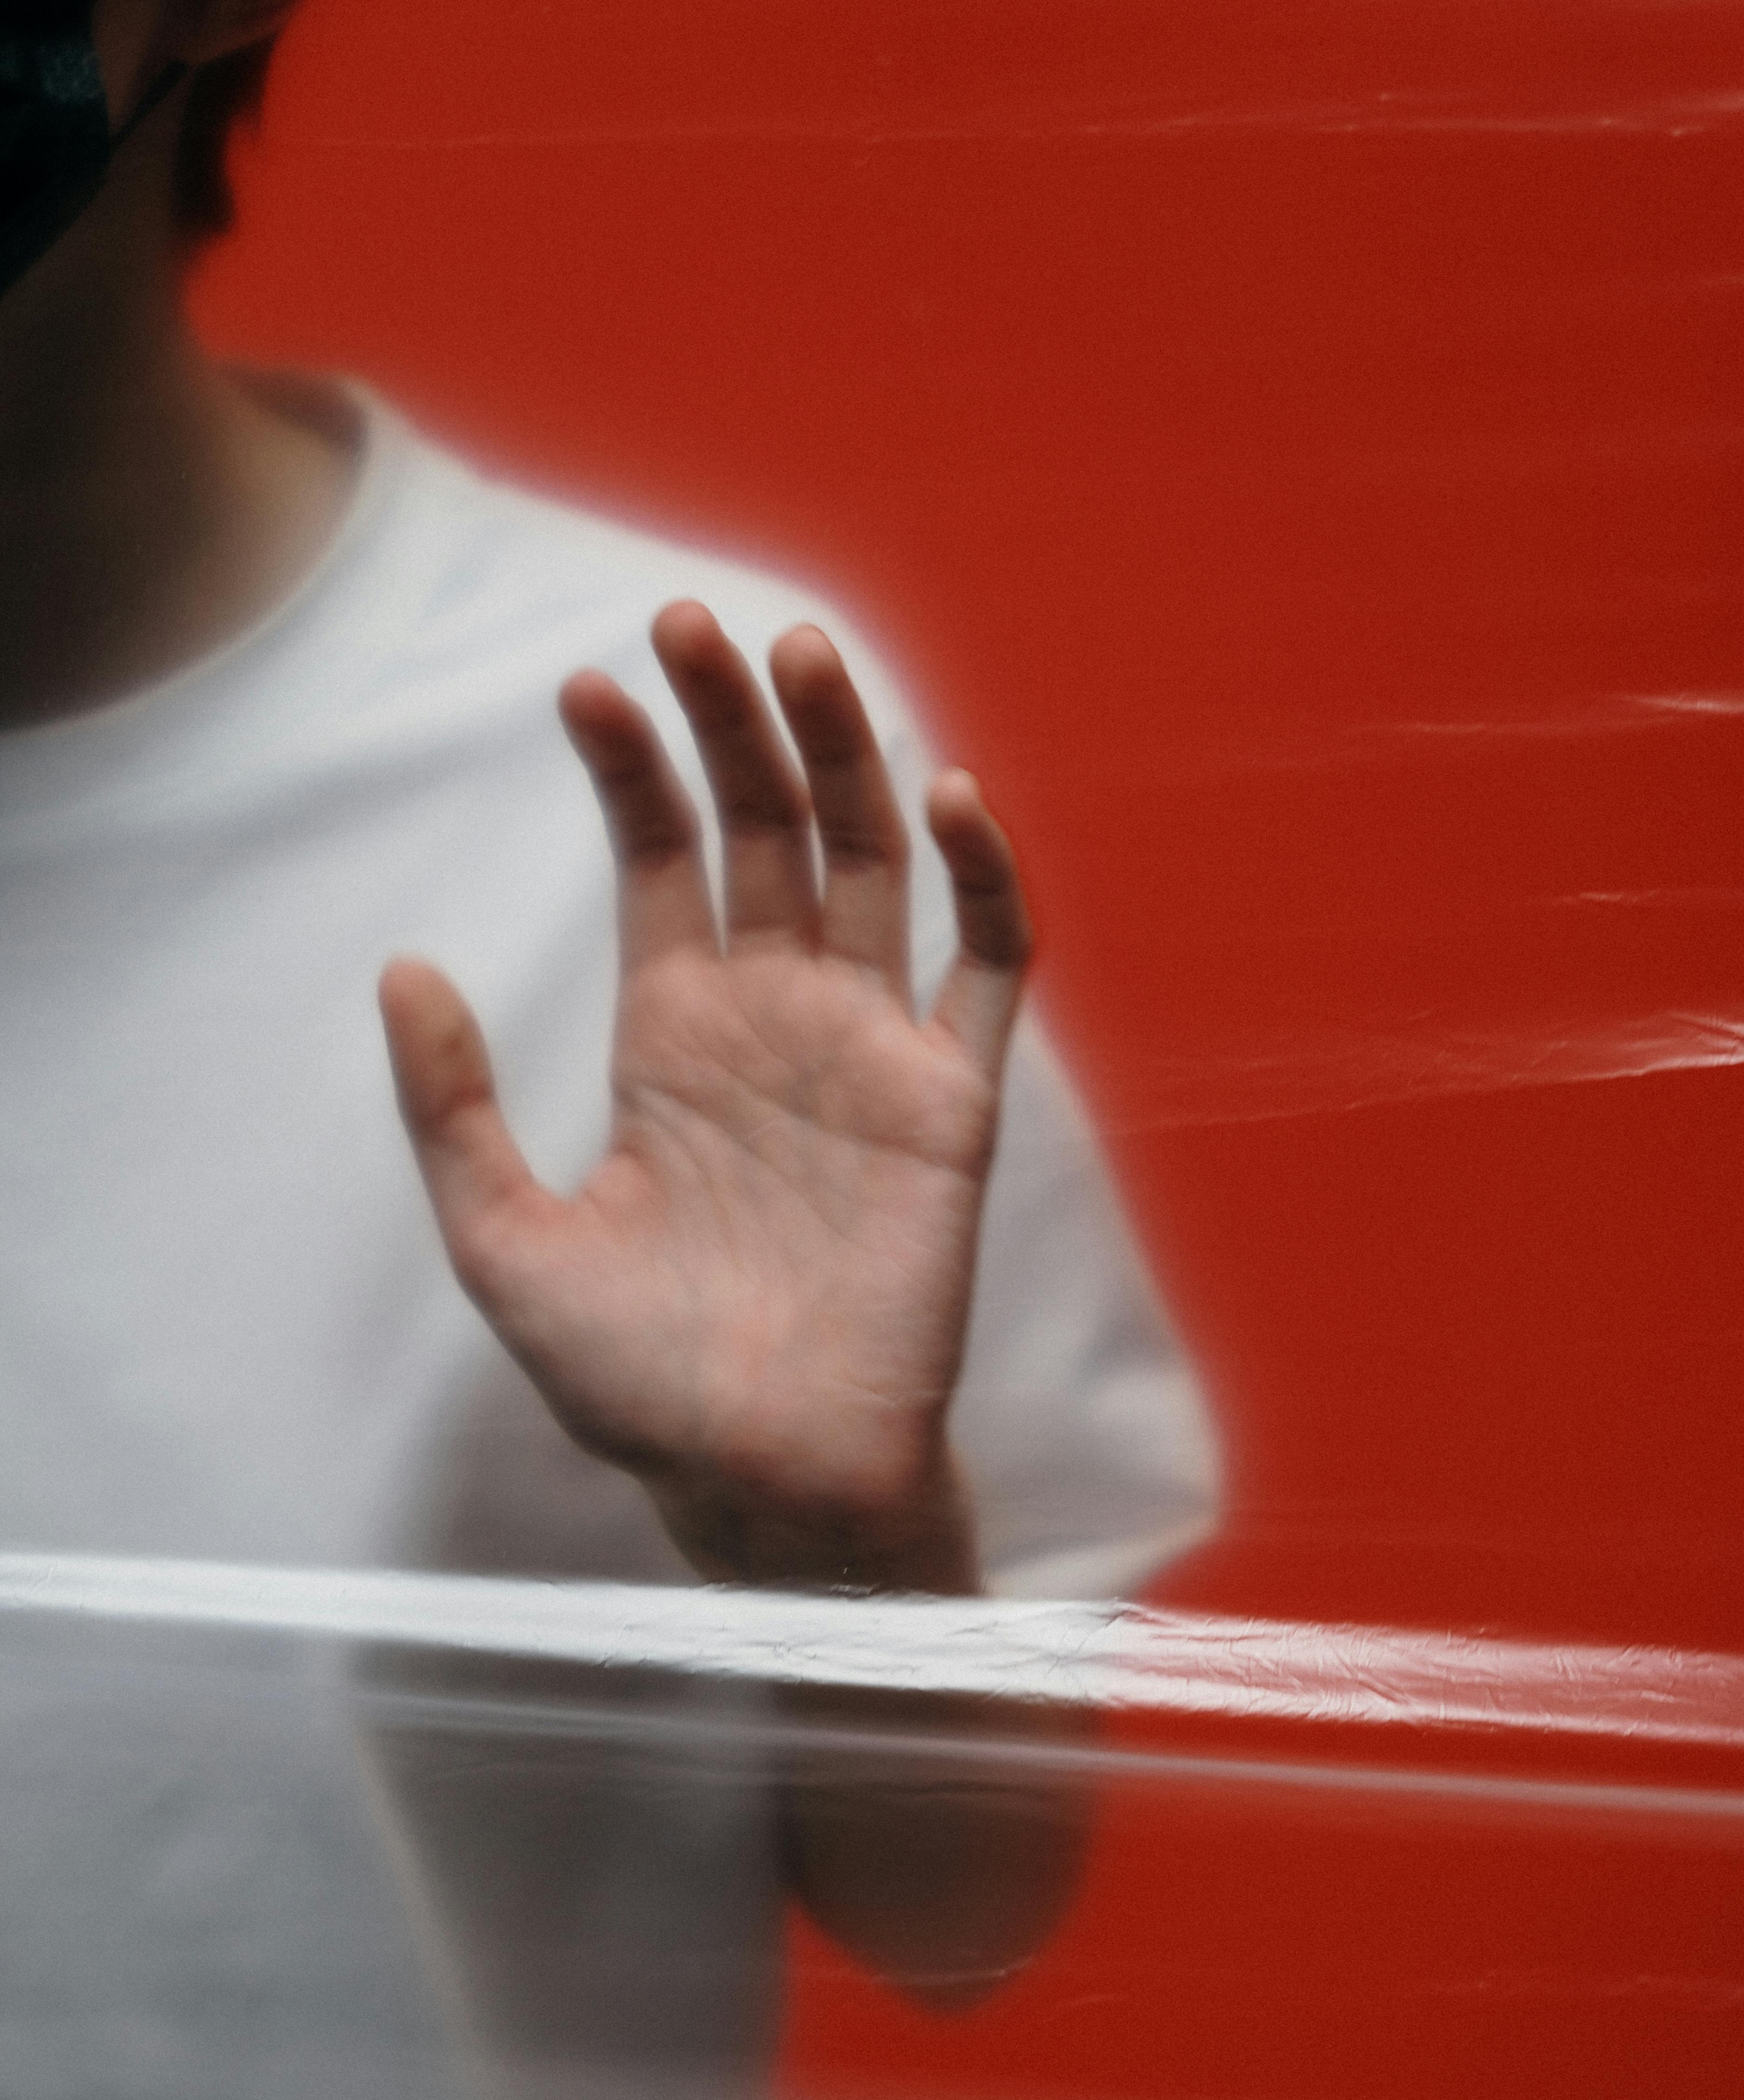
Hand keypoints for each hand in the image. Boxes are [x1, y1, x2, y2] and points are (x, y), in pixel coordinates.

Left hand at [379, 602, 1030, 1589]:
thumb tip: (401, 965)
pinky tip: (949, 794)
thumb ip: (453, 1108)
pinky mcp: (952, 1104)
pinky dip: (982, 879)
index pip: (663, 861)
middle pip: (765, 830)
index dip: (632, 770)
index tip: (585, 683)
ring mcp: (869, 1052)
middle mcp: (776, 1021)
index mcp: (674, 1037)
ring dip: (845, 754)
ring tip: (798, 652)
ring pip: (870, 864)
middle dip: (733, 723)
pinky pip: (986, 969)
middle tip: (694, 620)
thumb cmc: (637, 1382)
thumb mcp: (503, 1242)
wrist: (761, 1479)